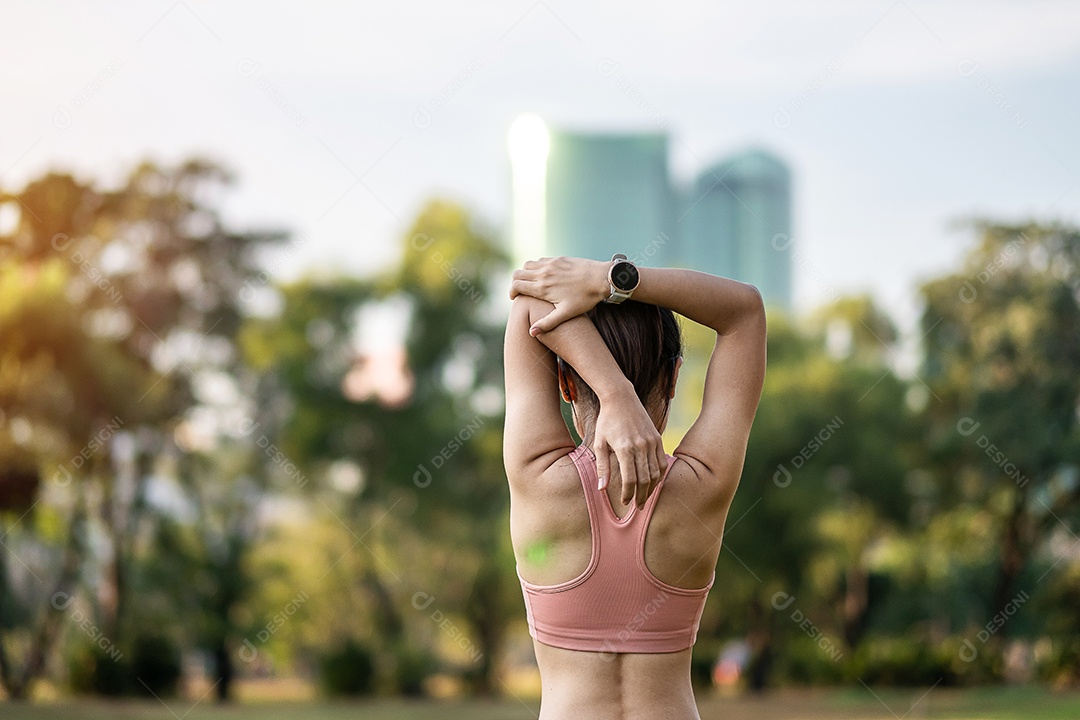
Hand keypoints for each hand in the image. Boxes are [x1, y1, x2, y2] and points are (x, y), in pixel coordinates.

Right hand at [509, 257, 609, 335]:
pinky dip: (536, 267)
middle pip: (517, 273)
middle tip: (520, 291)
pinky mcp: (558, 259)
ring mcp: (550, 264)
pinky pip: (540, 260)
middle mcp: (543, 273)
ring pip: (527, 265)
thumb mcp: (566, 314)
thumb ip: (547, 323)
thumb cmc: (585, 298)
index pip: (516, 285)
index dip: (512, 292)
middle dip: (515, 282)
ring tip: (530, 284)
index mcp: (543, 287)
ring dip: (525, 273)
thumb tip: (531, 333)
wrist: (601, 278)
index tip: (515, 298)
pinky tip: (543, 276)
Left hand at [592, 391, 667, 509]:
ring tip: (645, 497)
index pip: (630, 479)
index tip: (625, 502)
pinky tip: (653, 482)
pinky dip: (659, 475)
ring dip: (651, 488)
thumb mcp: (599, 443)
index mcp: (624, 448)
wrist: (621, 399)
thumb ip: (602, 467)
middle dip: (641, 496)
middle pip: (645, 479)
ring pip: (656, 472)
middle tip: (638, 506)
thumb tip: (602, 489)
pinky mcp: (657, 438)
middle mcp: (640, 446)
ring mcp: (651, 442)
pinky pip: (662, 462)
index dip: (628, 494)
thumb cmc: (606, 421)